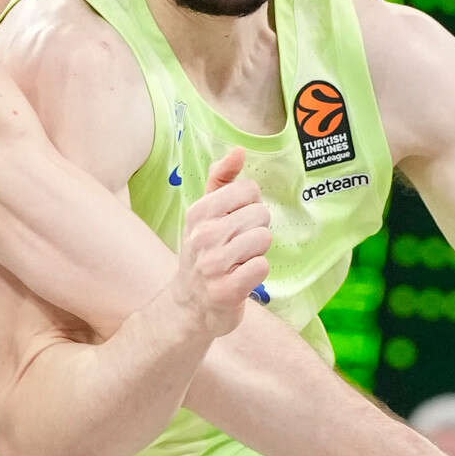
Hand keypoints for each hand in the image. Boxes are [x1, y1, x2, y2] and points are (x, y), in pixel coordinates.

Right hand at [169, 148, 271, 337]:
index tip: (235, 221)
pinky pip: (262, 266)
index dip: (250, 205)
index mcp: (198, 212)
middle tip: (237, 246)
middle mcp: (202, 236)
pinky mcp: (226, 290)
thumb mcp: (205, 213)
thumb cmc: (204, 252)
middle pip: (260, 214)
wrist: (191, 305)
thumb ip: (222, 178)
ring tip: (239, 261)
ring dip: (257, 252)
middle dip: (256, 230)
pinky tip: (241, 278)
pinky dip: (257, 272)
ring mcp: (213, 265)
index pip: (248, 190)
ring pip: (263, 239)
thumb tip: (239, 150)